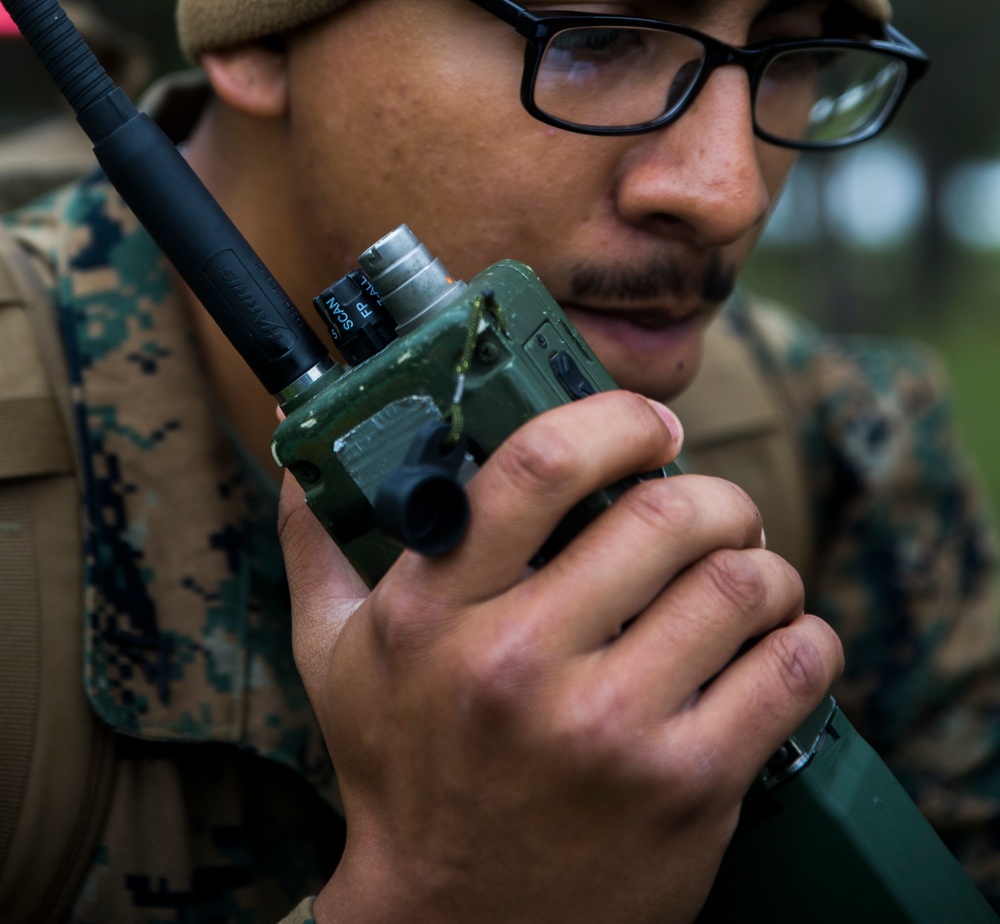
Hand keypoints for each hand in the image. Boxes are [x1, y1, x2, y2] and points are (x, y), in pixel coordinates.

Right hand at [278, 392, 842, 923]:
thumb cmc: (404, 775)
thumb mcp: (335, 659)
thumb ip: (319, 546)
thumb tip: (305, 454)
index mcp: (435, 611)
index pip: (537, 466)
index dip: (614, 420)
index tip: (649, 425)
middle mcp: (518, 663)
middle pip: (663, 515)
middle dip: (710, 494)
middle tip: (711, 510)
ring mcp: (608, 731)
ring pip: (740, 584)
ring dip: (765, 562)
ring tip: (751, 572)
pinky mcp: (686, 791)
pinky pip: (790, 672)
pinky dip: (806, 637)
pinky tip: (785, 638)